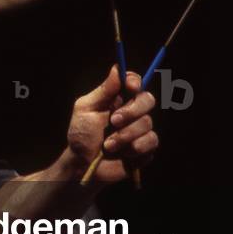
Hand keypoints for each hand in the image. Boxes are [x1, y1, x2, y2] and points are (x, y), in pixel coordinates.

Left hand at [66, 65, 158, 183]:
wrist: (83, 165)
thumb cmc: (81, 135)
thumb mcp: (85, 110)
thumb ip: (103, 91)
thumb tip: (116, 68)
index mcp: (116, 99)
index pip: (133, 83)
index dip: (135, 82)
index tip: (131, 86)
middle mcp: (131, 112)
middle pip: (147, 99)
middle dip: (131, 111)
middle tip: (113, 121)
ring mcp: (140, 129)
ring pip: (147, 123)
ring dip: (125, 135)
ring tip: (108, 145)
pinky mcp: (146, 147)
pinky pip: (151, 141)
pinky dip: (134, 148)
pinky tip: (121, 154)